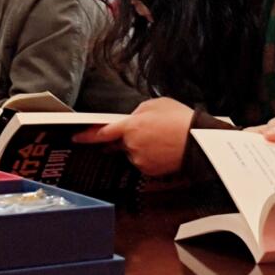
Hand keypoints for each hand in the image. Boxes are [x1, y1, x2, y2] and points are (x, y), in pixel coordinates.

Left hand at [73, 97, 195, 175]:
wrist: (197, 141)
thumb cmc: (180, 120)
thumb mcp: (157, 104)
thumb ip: (138, 112)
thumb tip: (132, 119)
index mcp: (130, 126)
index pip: (101, 133)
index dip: (87, 136)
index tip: (76, 137)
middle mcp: (131, 145)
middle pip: (119, 144)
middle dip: (125, 139)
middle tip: (145, 133)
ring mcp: (140, 160)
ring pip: (133, 153)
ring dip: (141, 147)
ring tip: (163, 139)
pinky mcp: (150, 171)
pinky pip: (144, 162)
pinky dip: (151, 157)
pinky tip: (165, 149)